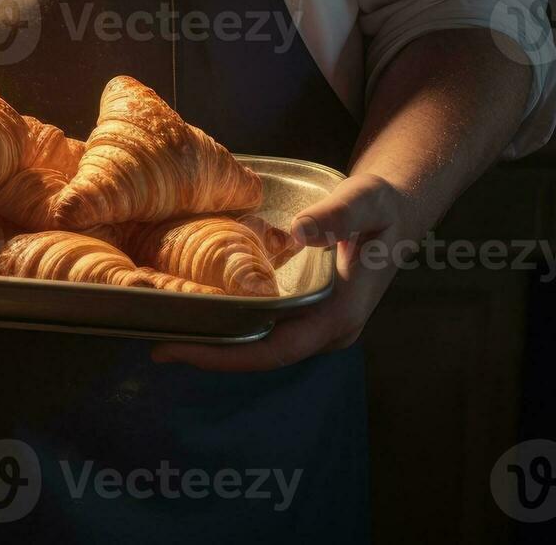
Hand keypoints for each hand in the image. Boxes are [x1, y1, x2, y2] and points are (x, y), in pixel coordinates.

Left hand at [151, 173, 411, 371]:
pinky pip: (268, 331)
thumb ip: (337, 215)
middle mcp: (330, 330)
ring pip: (264, 347)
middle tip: (158, 346)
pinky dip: (234, 327)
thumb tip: (302, 232)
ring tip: (168, 332)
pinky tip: (201, 314)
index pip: (277, 349)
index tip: (183, 349)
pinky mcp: (310, 316)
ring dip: (219, 343)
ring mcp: (320, 327)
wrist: (397, 214)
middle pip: (263, 356)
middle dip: (212, 355)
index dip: (228, 355)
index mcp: (341, 314)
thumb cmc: (382, 207)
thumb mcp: (365, 201)